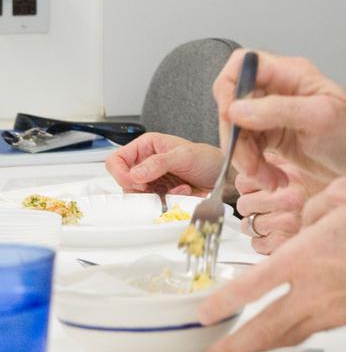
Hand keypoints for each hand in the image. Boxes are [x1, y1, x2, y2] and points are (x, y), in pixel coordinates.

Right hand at [105, 132, 222, 196]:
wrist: (223, 176)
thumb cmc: (207, 158)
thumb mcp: (184, 155)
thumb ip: (159, 163)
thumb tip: (136, 173)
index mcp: (147, 146)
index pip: (117, 160)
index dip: (121, 173)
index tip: (136, 181)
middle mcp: (146, 163)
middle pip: (124, 182)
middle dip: (140, 189)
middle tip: (155, 189)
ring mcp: (152, 181)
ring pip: (137, 196)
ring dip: (156, 197)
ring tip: (177, 189)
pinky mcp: (160, 195)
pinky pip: (152, 205)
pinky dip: (166, 203)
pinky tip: (182, 193)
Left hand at [199, 177, 345, 351]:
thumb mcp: (343, 193)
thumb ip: (312, 209)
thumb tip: (304, 223)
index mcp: (303, 258)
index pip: (252, 286)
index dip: (223, 302)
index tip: (205, 312)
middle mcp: (311, 291)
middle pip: (263, 328)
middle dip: (233, 345)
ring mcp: (331, 310)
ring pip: (286, 335)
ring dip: (259, 346)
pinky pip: (312, 330)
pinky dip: (292, 336)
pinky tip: (287, 333)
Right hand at [212, 52, 345, 189]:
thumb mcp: (319, 117)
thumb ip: (276, 110)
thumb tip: (235, 108)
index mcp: (290, 74)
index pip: (243, 64)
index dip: (230, 89)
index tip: (231, 119)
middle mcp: (278, 90)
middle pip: (234, 102)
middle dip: (237, 138)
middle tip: (249, 165)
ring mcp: (274, 114)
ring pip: (239, 130)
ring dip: (246, 159)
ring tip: (268, 179)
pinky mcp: (274, 137)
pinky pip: (249, 149)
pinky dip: (256, 168)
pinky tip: (273, 180)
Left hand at [236, 156, 319, 255]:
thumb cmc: (337, 196)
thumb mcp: (311, 168)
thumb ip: (282, 164)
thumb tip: (257, 166)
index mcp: (292, 175)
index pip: (245, 179)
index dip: (250, 186)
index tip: (257, 190)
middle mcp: (288, 198)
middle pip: (243, 204)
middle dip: (252, 208)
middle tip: (268, 210)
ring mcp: (286, 223)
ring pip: (249, 226)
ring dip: (259, 226)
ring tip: (277, 224)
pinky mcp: (284, 246)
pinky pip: (257, 245)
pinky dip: (264, 243)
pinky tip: (280, 238)